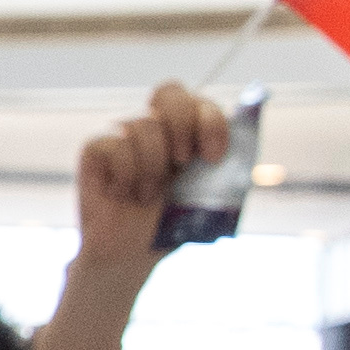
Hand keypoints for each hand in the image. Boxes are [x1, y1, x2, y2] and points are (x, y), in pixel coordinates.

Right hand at [47, 80, 225, 349]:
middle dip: (182, 123)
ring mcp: (123, 138)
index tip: (213, 156)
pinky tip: (124, 194)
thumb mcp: (215, 197)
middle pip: (169, 91)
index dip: (209, 119)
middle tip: (182, 162)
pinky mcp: (95, 153)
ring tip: (148, 196)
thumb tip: (254, 111)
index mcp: (187, 134)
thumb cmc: (174, 226)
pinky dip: (125, 174)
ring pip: (140, 125)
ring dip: (153, 168)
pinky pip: (111, 145)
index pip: (198, 101)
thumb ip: (235, 158)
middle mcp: (155, 129)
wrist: (135, 258)